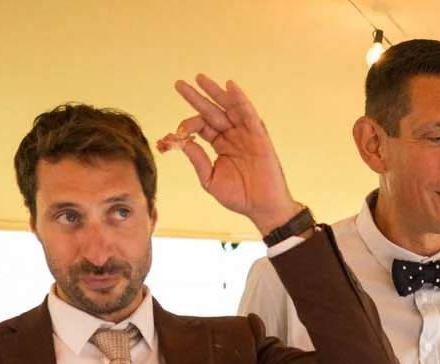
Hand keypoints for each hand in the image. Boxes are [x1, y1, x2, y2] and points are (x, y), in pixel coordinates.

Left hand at [157, 75, 300, 233]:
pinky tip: (230, 86)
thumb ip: (197, 159)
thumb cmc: (239, 196)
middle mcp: (232, 135)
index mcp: (220, 144)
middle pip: (212, 111)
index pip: (201, 126)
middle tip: (179, 84)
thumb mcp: (209, 179)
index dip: (188, 125)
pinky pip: (249, 114)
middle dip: (196, 97)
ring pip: (229, 108)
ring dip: (216, 92)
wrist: (262, 208)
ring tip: (200, 79)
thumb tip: (182, 141)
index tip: (177, 133)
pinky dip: (240, 99)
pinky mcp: (259, 137)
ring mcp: (246, 134)